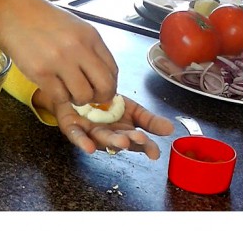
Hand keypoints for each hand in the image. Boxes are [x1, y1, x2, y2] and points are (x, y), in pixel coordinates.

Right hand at [0, 0, 117, 105]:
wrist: (10, 15)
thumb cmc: (41, 19)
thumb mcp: (74, 26)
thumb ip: (89, 47)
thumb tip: (100, 74)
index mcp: (90, 36)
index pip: (113, 70)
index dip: (108, 84)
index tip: (100, 87)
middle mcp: (78, 48)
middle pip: (104, 86)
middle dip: (99, 97)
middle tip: (89, 96)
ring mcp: (59, 61)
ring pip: (83, 96)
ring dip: (77, 98)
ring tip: (67, 90)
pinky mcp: (41, 73)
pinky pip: (60, 97)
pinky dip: (59, 97)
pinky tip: (53, 87)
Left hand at [33, 92, 173, 158]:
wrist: (82, 90)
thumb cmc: (108, 104)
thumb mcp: (132, 109)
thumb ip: (149, 120)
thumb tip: (171, 129)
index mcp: (123, 132)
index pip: (137, 142)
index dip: (145, 147)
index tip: (154, 152)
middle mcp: (107, 135)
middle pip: (118, 140)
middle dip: (128, 141)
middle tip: (138, 139)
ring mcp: (88, 132)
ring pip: (99, 138)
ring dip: (110, 140)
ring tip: (121, 141)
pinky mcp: (71, 126)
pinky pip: (75, 135)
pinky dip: (81, 141)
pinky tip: (88, 147)